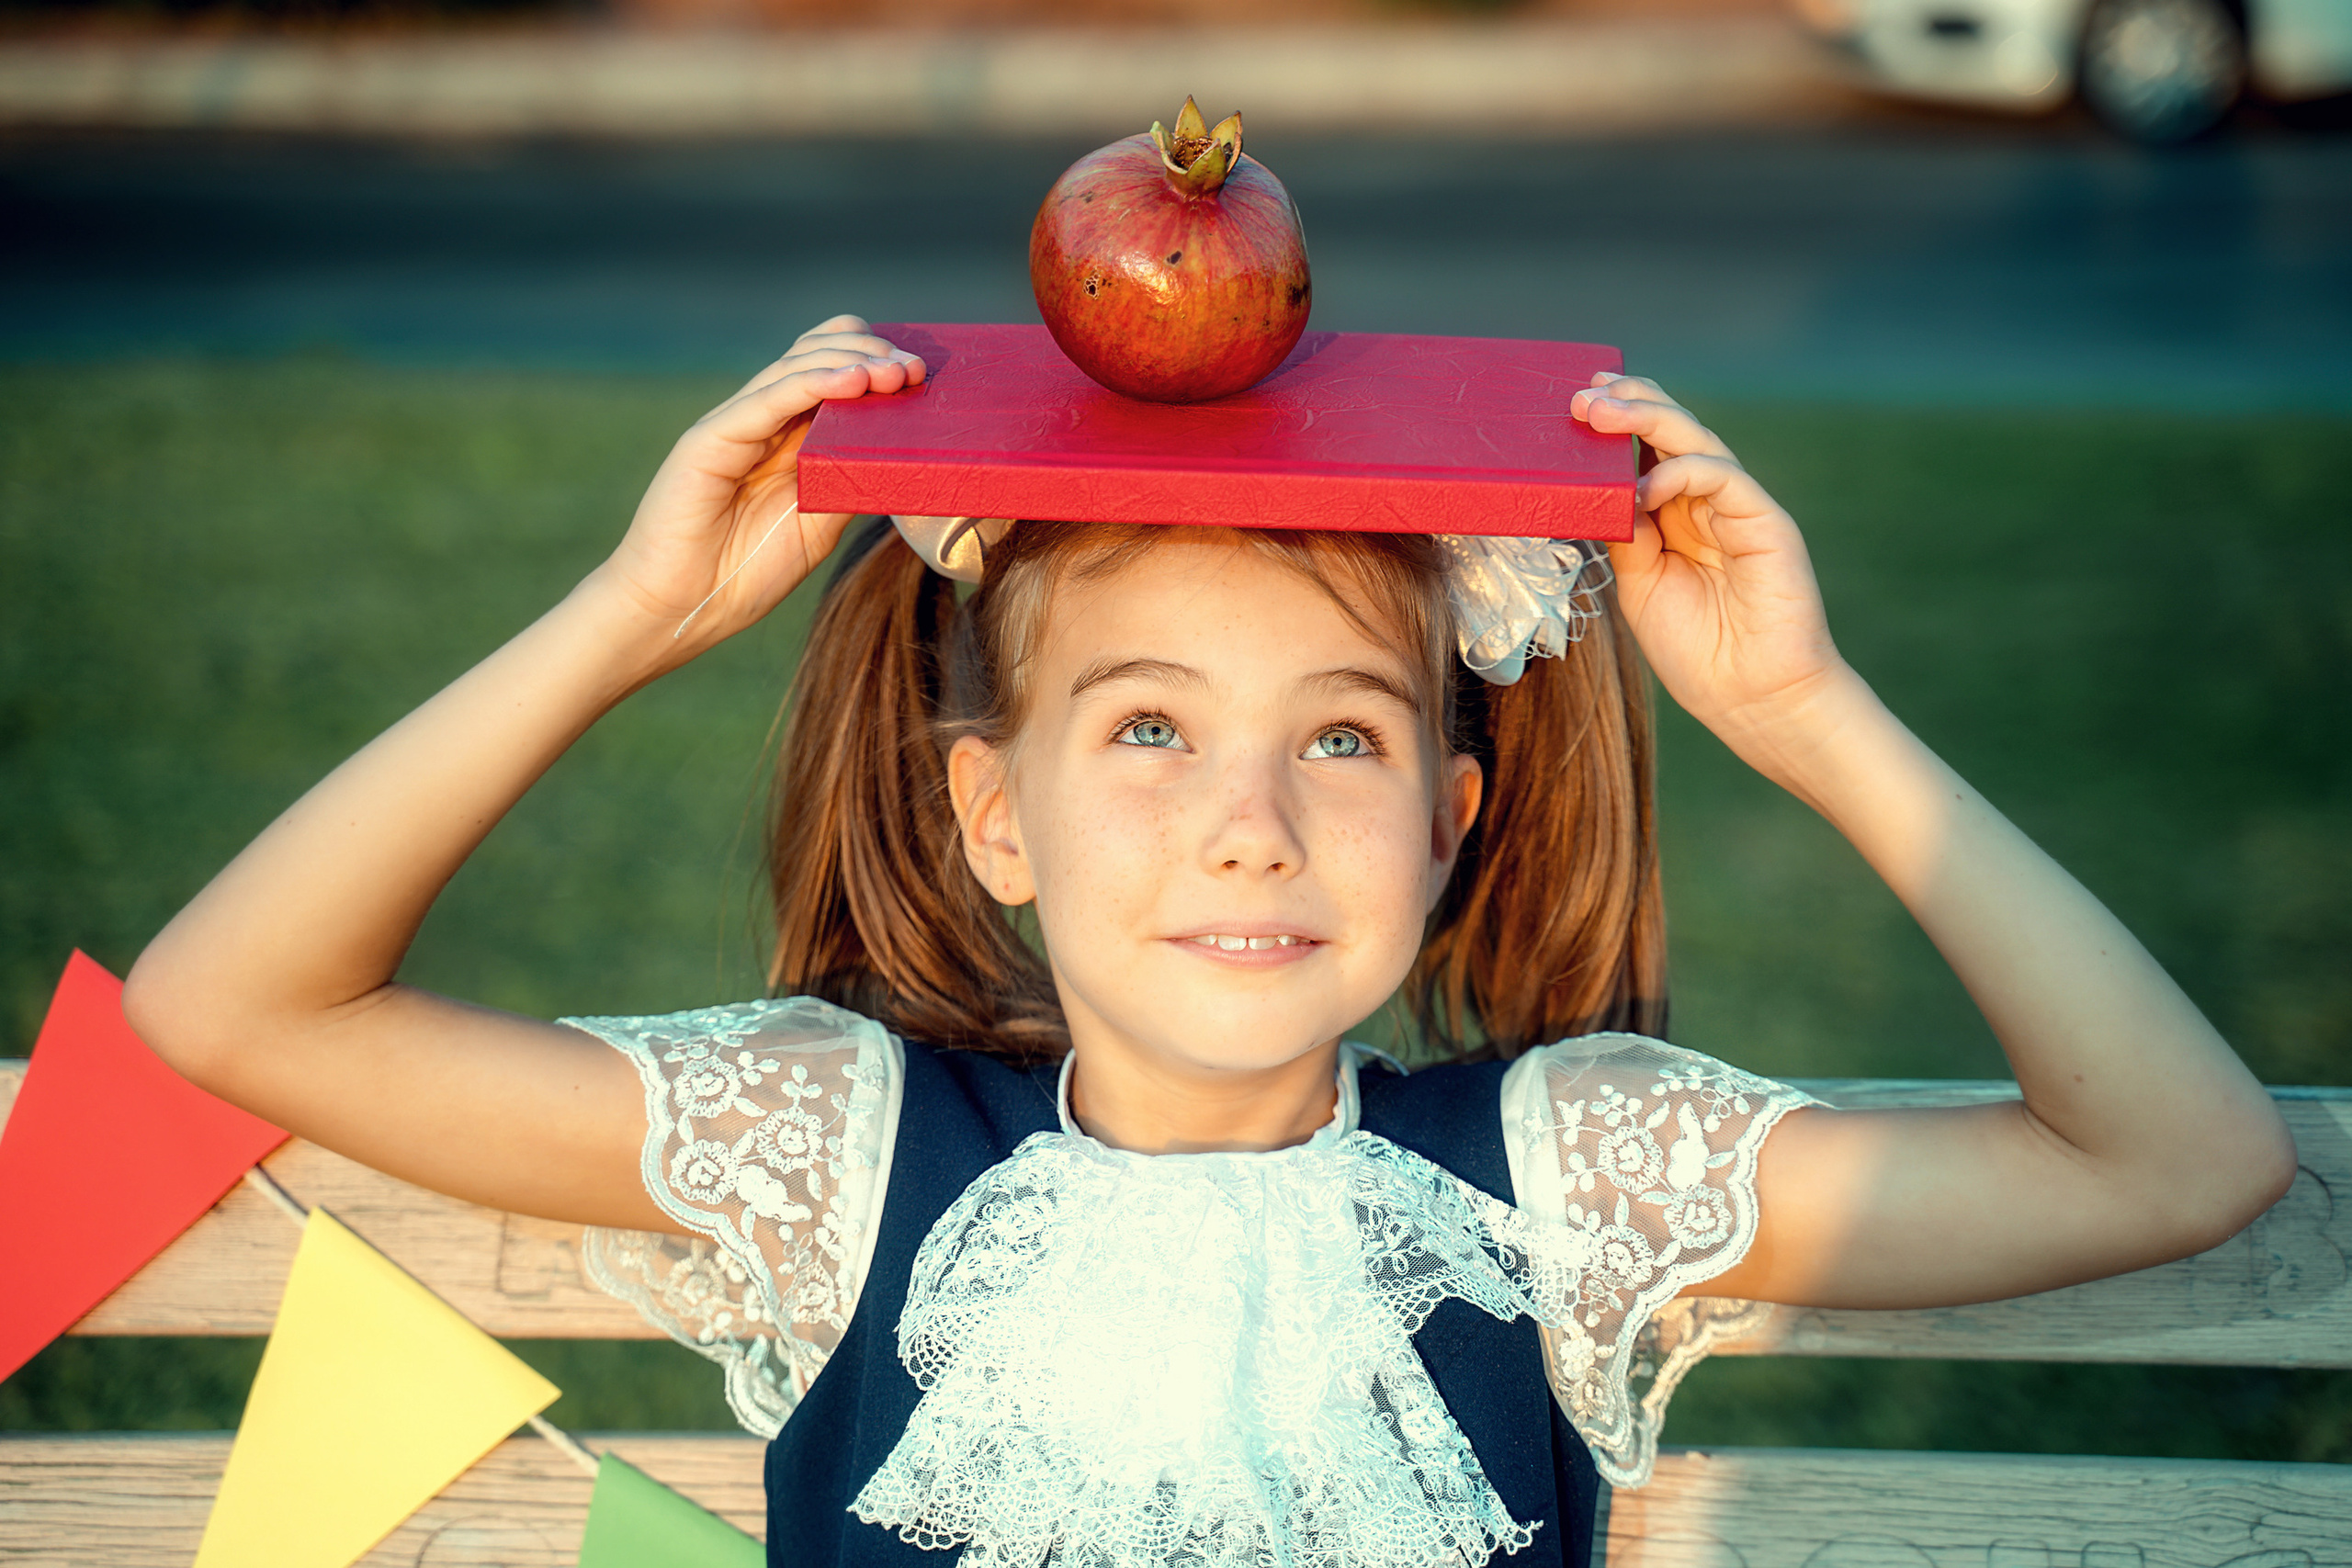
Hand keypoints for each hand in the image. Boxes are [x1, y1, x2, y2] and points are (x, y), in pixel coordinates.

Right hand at [593, 314, 924, 667]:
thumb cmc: (745, 573)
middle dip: (871, 353)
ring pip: (796, 367)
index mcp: (788, 436)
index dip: (875, 362)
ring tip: (893, 372)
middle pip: (818, 355)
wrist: (682, 608)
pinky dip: (813, 383)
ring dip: (852, 362)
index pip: (832, 371)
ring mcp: (735, 424)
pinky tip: (852, 381)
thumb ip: (850, 484)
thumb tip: (905, 456)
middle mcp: (762, 419)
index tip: (920, 375)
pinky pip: (768, 399)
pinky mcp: (710, 437)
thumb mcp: (819, 524)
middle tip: (913, 369)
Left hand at [1570, 374, 1848, 767]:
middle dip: (1628, 403)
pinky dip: (1681, 472)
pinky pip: (1723, 477)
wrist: (1752, 700)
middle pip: (1671, 430)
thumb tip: (1594, 489)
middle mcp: (1708, 502)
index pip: (1648, 447)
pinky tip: (1644, 486)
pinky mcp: (1766, 523)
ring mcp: (1739, 508)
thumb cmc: (1698, 651)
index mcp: (1677, 515)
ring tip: (1600, 414)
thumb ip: (1625, 535)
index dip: (1617, 419)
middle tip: (1582, 395)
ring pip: (1696, 440)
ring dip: (1646, 420)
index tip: (1575, 402)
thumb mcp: (1640, 585)